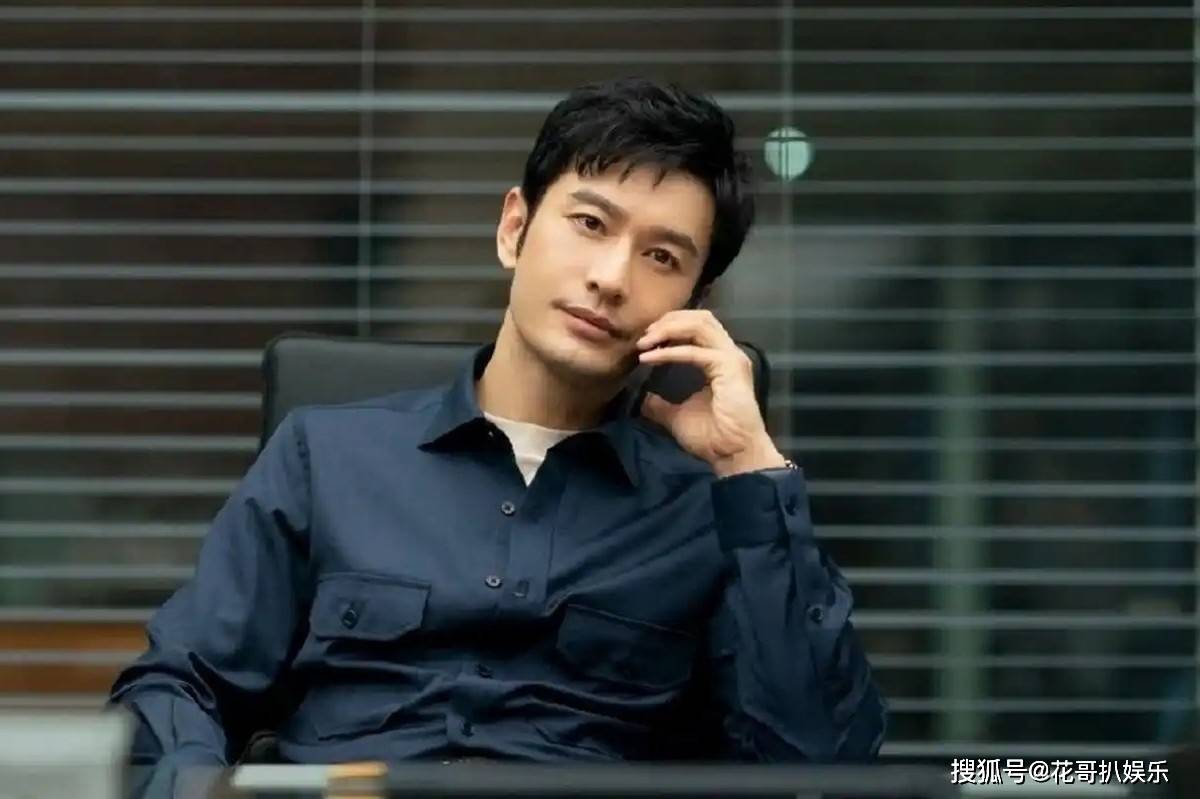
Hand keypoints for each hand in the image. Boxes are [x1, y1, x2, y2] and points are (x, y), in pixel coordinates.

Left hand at [636, 309, 786, 476]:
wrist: (734, 456)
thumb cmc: (713, 438)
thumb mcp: (677, 417)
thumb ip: (662, 404)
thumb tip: (644, 399)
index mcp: (719, 360)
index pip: (697, 327)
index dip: (669, 327)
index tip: (644, 341)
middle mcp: (728, 353)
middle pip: (699, 318)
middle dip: (668, 321)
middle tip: (643, 336)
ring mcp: (731, 358)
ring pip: (699, 325)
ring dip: (668, 329)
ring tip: (645, 342)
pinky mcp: (729, 368)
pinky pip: (695, 352)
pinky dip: (670, 352)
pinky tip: (650, 358)